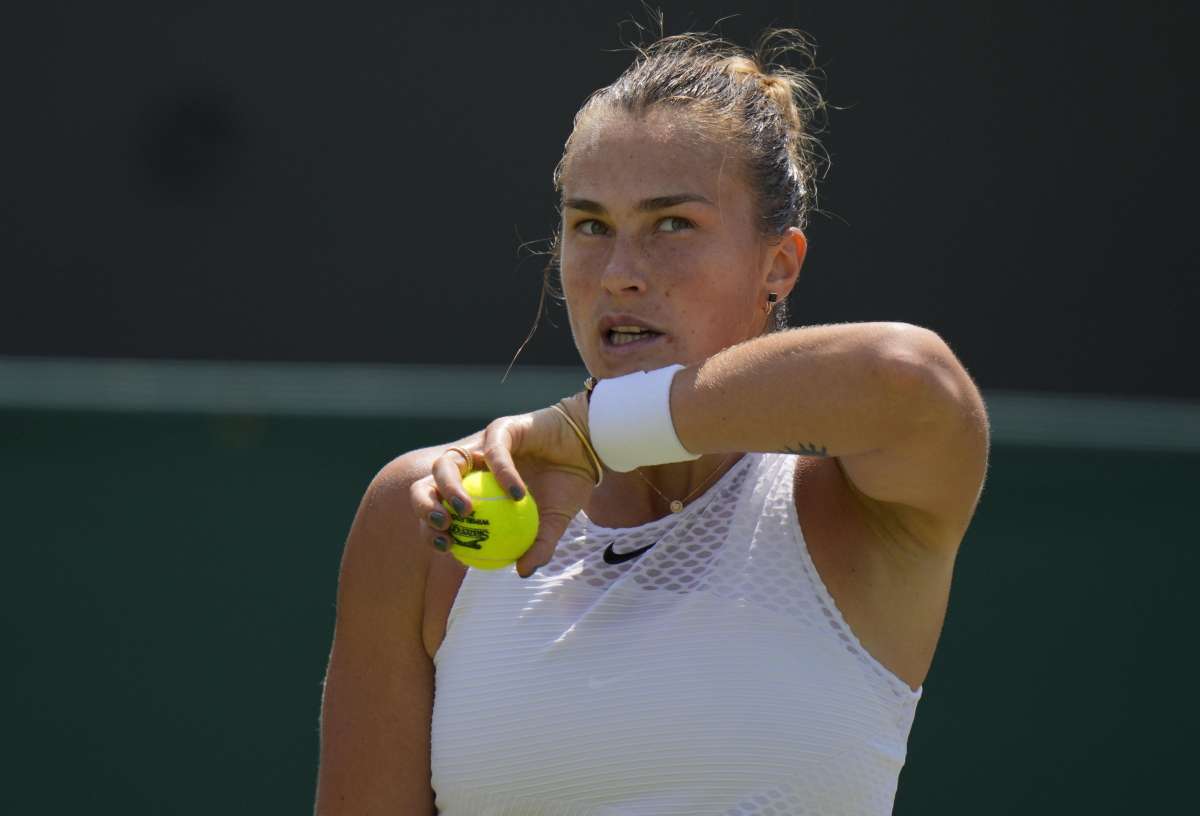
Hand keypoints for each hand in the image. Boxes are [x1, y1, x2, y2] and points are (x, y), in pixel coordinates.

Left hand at [410, 392, 597, 577]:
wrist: (589, 453)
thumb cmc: (565, 487)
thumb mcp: (554, 524)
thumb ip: (537, 546)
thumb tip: (522, 573)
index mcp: (472, 493)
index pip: (438, 511)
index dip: (430, 530)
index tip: (447, 546)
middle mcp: (469, 470)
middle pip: (427, 484)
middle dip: (424, 506)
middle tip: (443, 526)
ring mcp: (481, 447)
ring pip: (447, 463)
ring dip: (449, 488)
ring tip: (466, 510)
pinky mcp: (501, 429)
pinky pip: (494, 451)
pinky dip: (503, 473)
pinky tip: (516, 493)